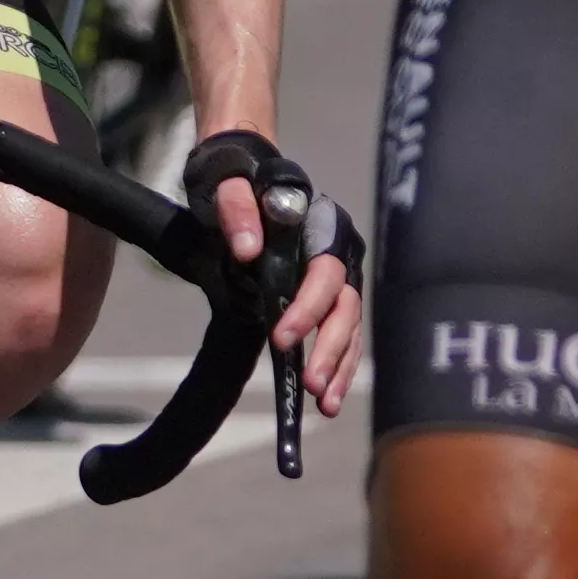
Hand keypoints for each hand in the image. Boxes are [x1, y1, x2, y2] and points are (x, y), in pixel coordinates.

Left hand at [188, 125, 367, 433]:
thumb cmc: (237, 179)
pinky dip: (336, 367)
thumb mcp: (228, 184)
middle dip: (330, 349)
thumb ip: (237, 209)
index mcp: (320, 227)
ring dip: (340, 368)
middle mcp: (337, 254)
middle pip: (345, 307)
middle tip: (313, 385)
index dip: (308, 307)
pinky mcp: (325, 299)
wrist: (243, 173)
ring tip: (326, 404)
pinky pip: (340, 337)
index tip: (282, 337)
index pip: (324, 273)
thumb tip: (248, 248)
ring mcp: (335, 279)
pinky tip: (326, 397)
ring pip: (349, 329)